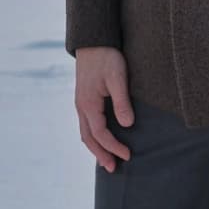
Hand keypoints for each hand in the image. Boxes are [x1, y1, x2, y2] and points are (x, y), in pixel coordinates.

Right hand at [74, 47, 134, 172]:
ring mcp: (80, 102)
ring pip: (85, 132)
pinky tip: (101, 137)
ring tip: (106, 159)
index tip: (128, 155)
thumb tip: (127, 125)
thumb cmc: (107, 57)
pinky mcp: (84, 98)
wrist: (93, 39)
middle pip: (88, 138)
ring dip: (95, 147)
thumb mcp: (117, 77)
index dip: (113, 147)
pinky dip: (93, 136)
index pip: (100, 134)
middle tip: (113, 169)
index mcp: (88, 104)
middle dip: (100, 154)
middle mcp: (81, 106)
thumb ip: (121, 101)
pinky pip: (86, 123)